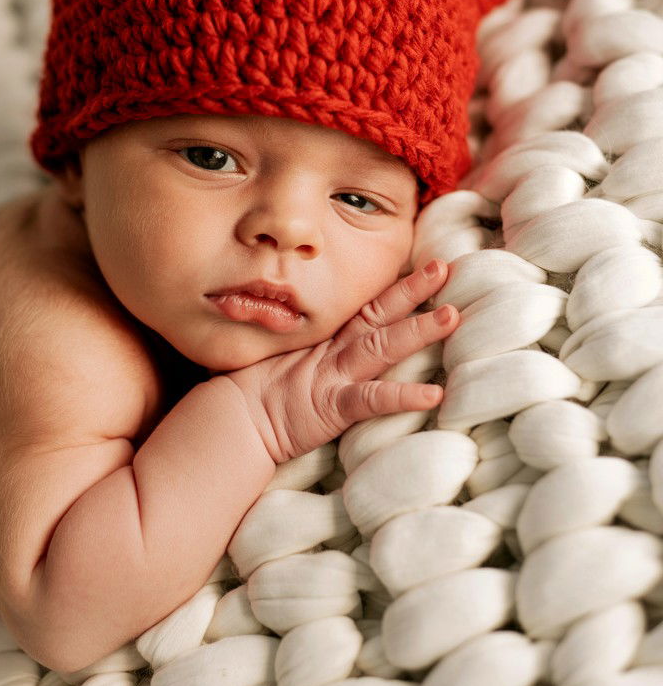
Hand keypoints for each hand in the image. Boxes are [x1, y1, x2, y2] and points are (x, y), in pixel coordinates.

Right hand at [218, 261, 459, 463]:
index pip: (367, 305)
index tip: (428, 266)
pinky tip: (434, 394)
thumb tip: (332, 329)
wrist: (233, 419)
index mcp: (327, 337)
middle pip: (378, 313)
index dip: (397, 286)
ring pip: (382, 346)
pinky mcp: (332, 405)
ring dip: (418, 331)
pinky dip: (403, 396)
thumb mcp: (289, 356)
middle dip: (412, 290)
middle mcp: (334, 350)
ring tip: (451, 317)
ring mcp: (334, 375)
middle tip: (445, 268)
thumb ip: (313, 341)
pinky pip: (372, 400)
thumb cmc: (256, 389)